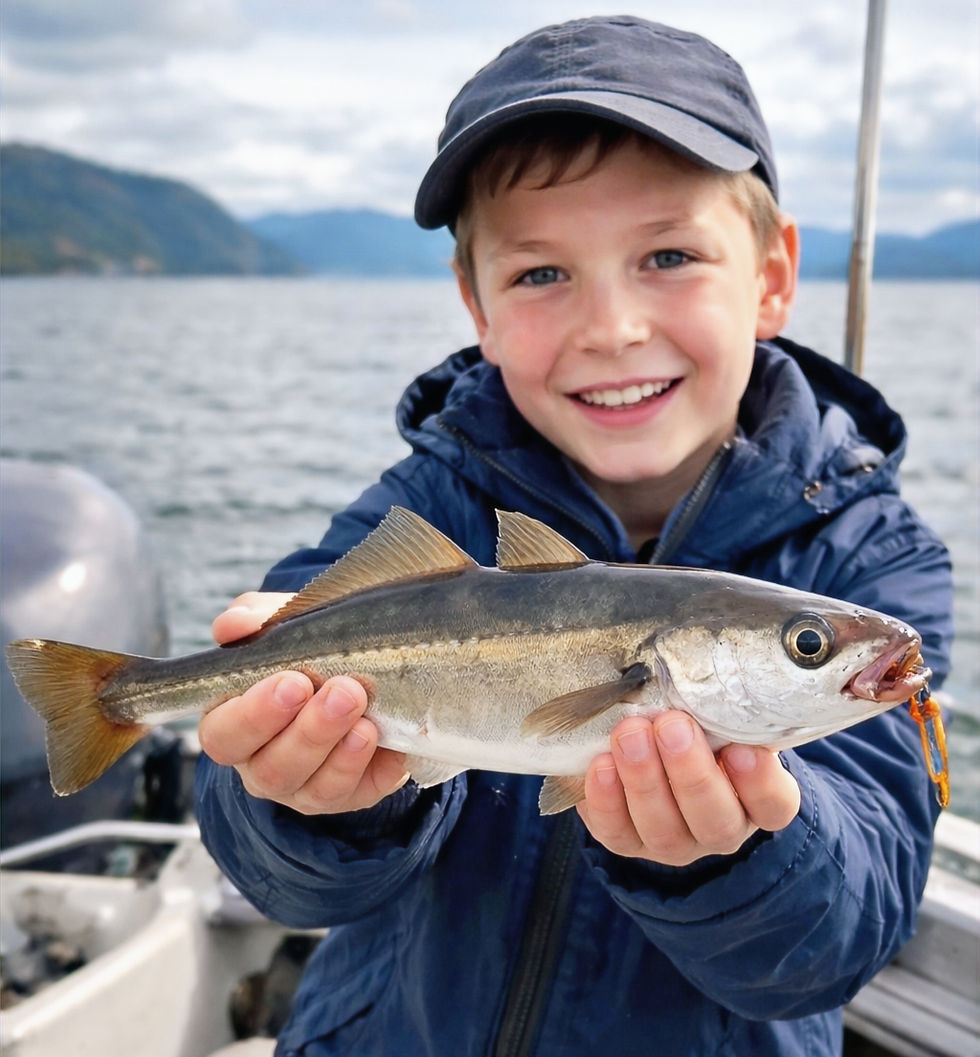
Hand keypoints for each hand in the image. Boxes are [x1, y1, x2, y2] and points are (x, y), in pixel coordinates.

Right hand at [199, 592, 408, 813]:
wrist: (369, 668)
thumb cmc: (307, 651)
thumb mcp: (283, 627)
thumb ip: (255, 619)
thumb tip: (233, 625)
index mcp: (233, 724)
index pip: (223, 734)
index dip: (253, 715)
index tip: (292, 681)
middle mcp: (262, 764)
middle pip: (270, 768)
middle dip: (308, 732)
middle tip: (342, 692)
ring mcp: (304, 787)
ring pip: (312, 787)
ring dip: (339, 749)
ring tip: (364, 715)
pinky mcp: (349, 796)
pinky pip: (355, 793)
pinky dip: (368, 765)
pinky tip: (380, 736)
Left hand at [577, 711, 800, 865]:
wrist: (650, 749)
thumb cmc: (697, 725)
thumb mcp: (716, 714)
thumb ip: (719, 705)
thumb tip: (705, 672)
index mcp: (755, 800)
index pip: (773, 804)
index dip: (760, 783)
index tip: (741, 749)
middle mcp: (719, 828)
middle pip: (716, 820)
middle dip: (691, 773)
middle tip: (672, 726)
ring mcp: (673, 842)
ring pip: (665, 831)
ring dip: (644, 780)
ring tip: (630, 734)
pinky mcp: (627, 840)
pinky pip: (616, 832)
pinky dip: (606, 800)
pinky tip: (601, 764)